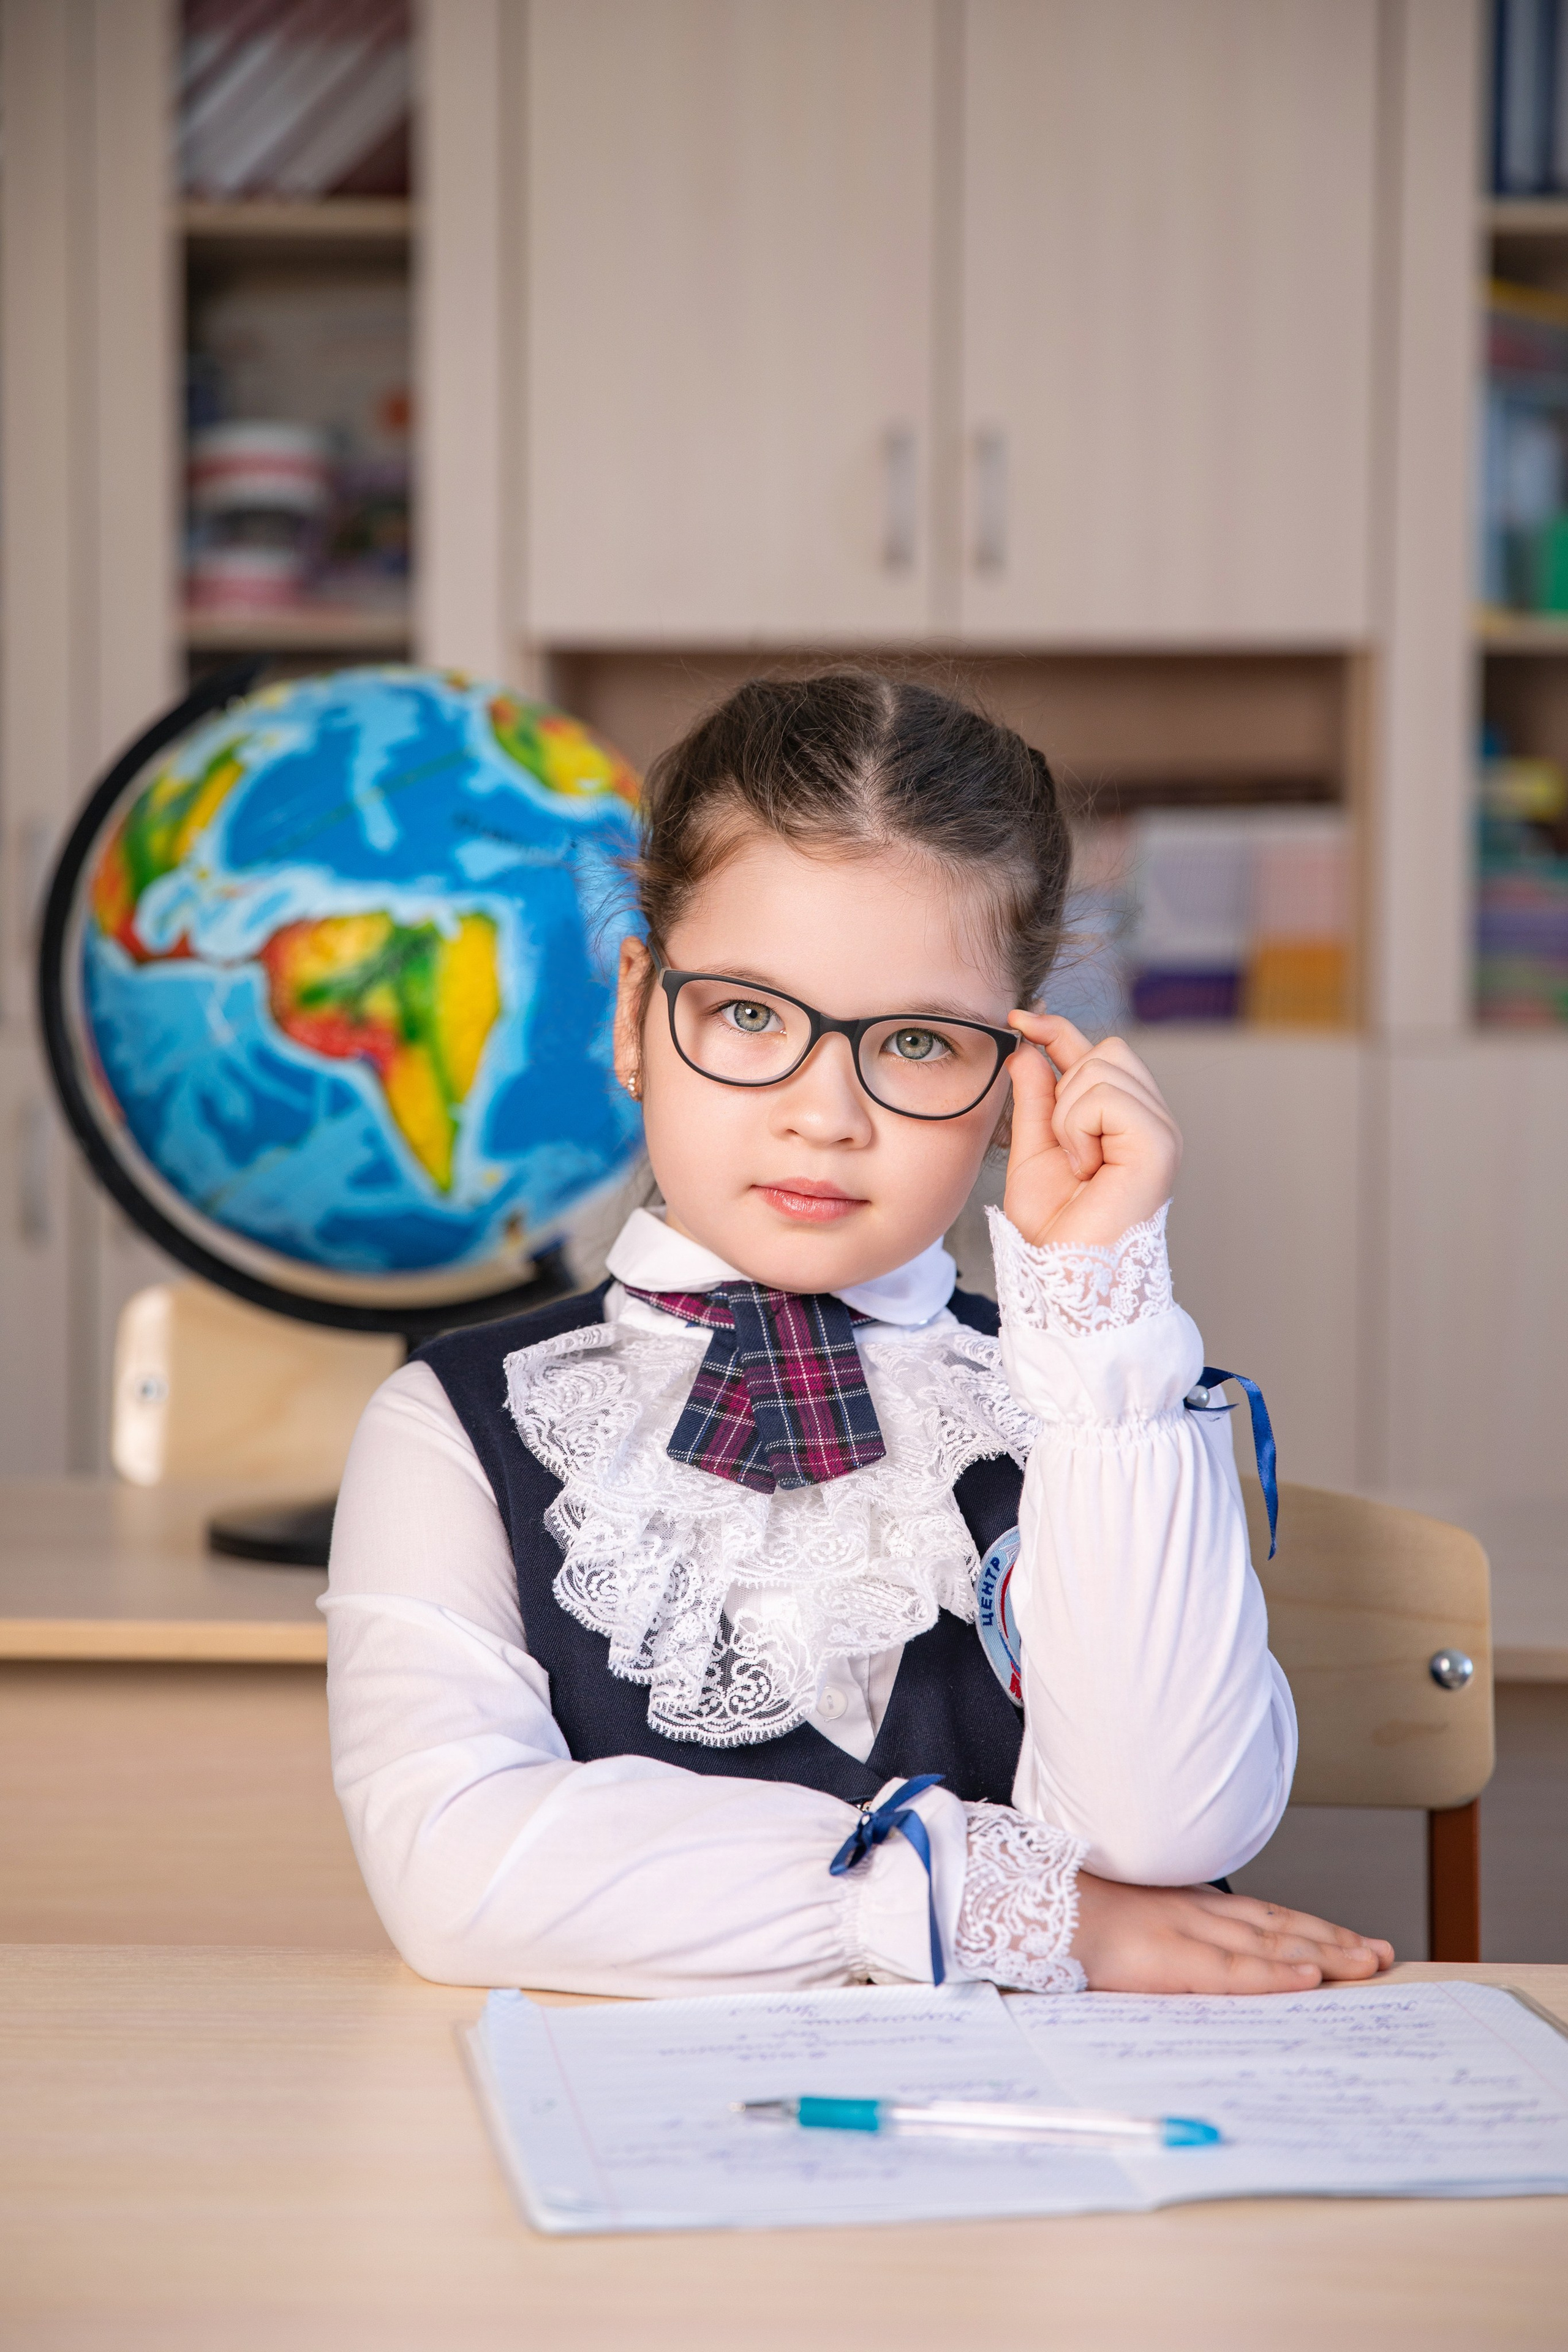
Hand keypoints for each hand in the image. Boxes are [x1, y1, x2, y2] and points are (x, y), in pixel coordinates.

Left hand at [1003, 1012, 1179, 1248]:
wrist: (1064, 1275)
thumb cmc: (1053, 1227)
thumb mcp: (1032, 1148)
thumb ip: (1034, 1096)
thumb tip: (1027, 1044)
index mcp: (1125, 1120)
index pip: (1096, 1051)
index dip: (1057, 1028)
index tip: (1017, 1017)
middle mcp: (1151, 1120)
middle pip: (1107, 1049)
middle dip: (1066, 1087)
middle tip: (1065, 1146)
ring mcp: (1161, 1129)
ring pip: (1104, 1066)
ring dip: (1070, 1115)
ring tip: (1078, 1163)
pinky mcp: (1160, 1142)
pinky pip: (1106, 1096)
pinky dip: (1080, 1128)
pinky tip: (1087, 1166)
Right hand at [1071, 1873, 1394, 1992]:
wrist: (1027, 1904)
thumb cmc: (1069, 1915)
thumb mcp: (1127, 1917)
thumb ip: (1162, 1930)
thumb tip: (1181, 1958)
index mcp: (1184, 1902)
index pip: (1262, 1914)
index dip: (1310, 1927)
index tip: (1351, 1940)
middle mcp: (1195, 1910)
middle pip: (1280, 1924)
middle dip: (1335, 1941)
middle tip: (1383, 1954)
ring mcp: (1186, 1931)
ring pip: (1271, 1941)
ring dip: (1325, 1952)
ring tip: (1368, 1963)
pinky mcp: (1170, 1958)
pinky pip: (1233, 1969)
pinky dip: (1275, 1971)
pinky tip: (1308, 1975)